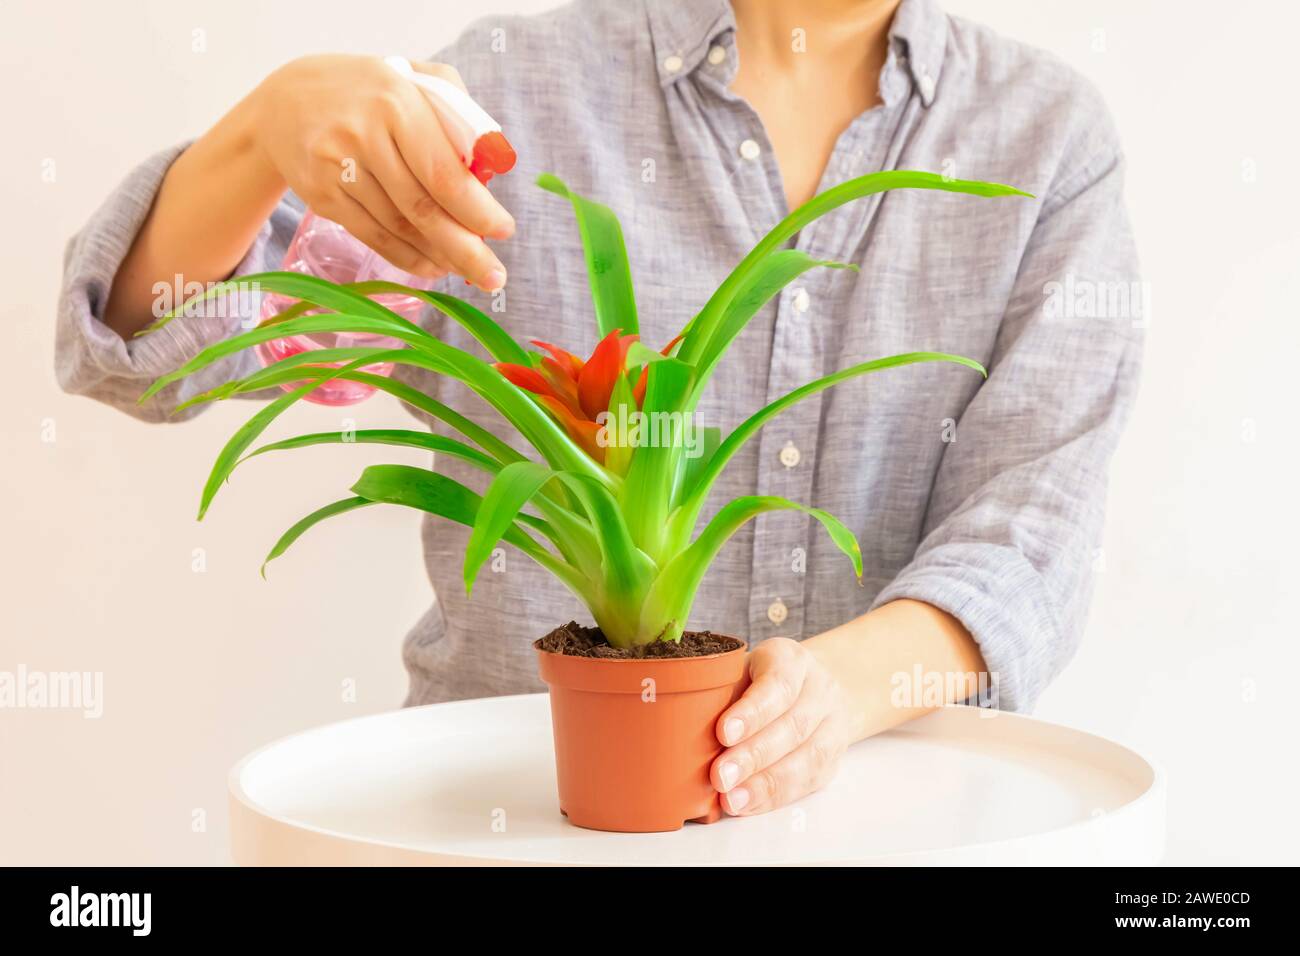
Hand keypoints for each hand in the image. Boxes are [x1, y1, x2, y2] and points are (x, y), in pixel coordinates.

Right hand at [254, 54, 514, 289]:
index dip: (477, 210)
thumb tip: (490, 167)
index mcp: (396, 103)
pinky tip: (432, 267)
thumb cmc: (367, 92)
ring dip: (439, 256)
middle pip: (423, 209)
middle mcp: (363, 136)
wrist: (284, 101)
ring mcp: (337, 169)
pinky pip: (373, 236)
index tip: (504, 230)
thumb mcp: (412, 78)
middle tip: (495, 278)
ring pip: (399, 228)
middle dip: (465, 249)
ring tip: (468, 271)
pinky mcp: (322, 196)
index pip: (443, 173)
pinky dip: (406, 257)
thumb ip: (455, 114)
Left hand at [711, 637, 850, 815]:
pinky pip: (808, 780)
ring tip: (732, 799)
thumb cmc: (758, 680)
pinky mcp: (832, 755)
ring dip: (766, 783)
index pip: (777, 684)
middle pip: (792, 725)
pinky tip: (749, 804)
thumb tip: (677, 730)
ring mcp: (832, 722)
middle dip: (753, 756)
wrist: (809, 687)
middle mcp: (818, 688)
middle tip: (720, 776)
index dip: (752, 712)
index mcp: (790, 659)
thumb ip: (719, 694)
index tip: (723, 733)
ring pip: (807, 757)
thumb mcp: (739, 670)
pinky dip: (775, 796)